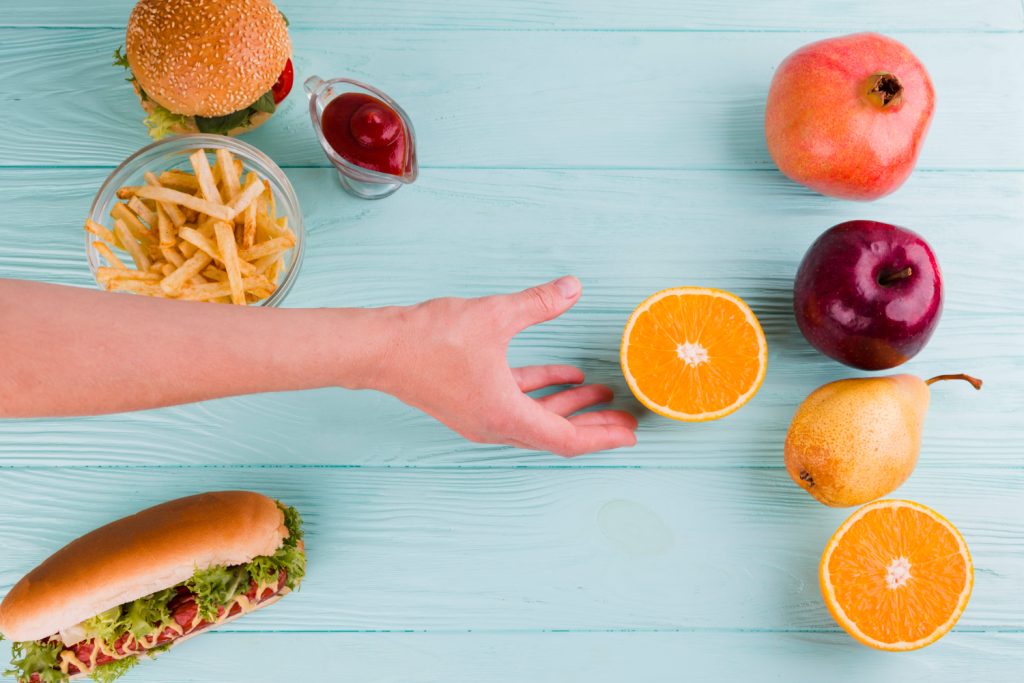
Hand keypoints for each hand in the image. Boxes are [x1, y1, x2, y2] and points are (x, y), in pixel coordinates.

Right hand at [372, 276, 637, 455]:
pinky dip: (542, 391)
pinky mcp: (471, 402)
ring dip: (569, 405)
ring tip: (602, 392)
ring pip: (538, 418)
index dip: (602, 436)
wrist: (378, 349)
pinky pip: (518, 403)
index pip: (567, 438)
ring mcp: (482, 417)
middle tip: (628, 419)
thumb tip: (573, 287)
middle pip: (557, 434)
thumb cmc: (430, 339)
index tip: (630, 434)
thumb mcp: (494, 315)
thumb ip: (538, 303)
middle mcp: (496, 426)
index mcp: (506, 416)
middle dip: (594, 424)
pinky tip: (564, 375)